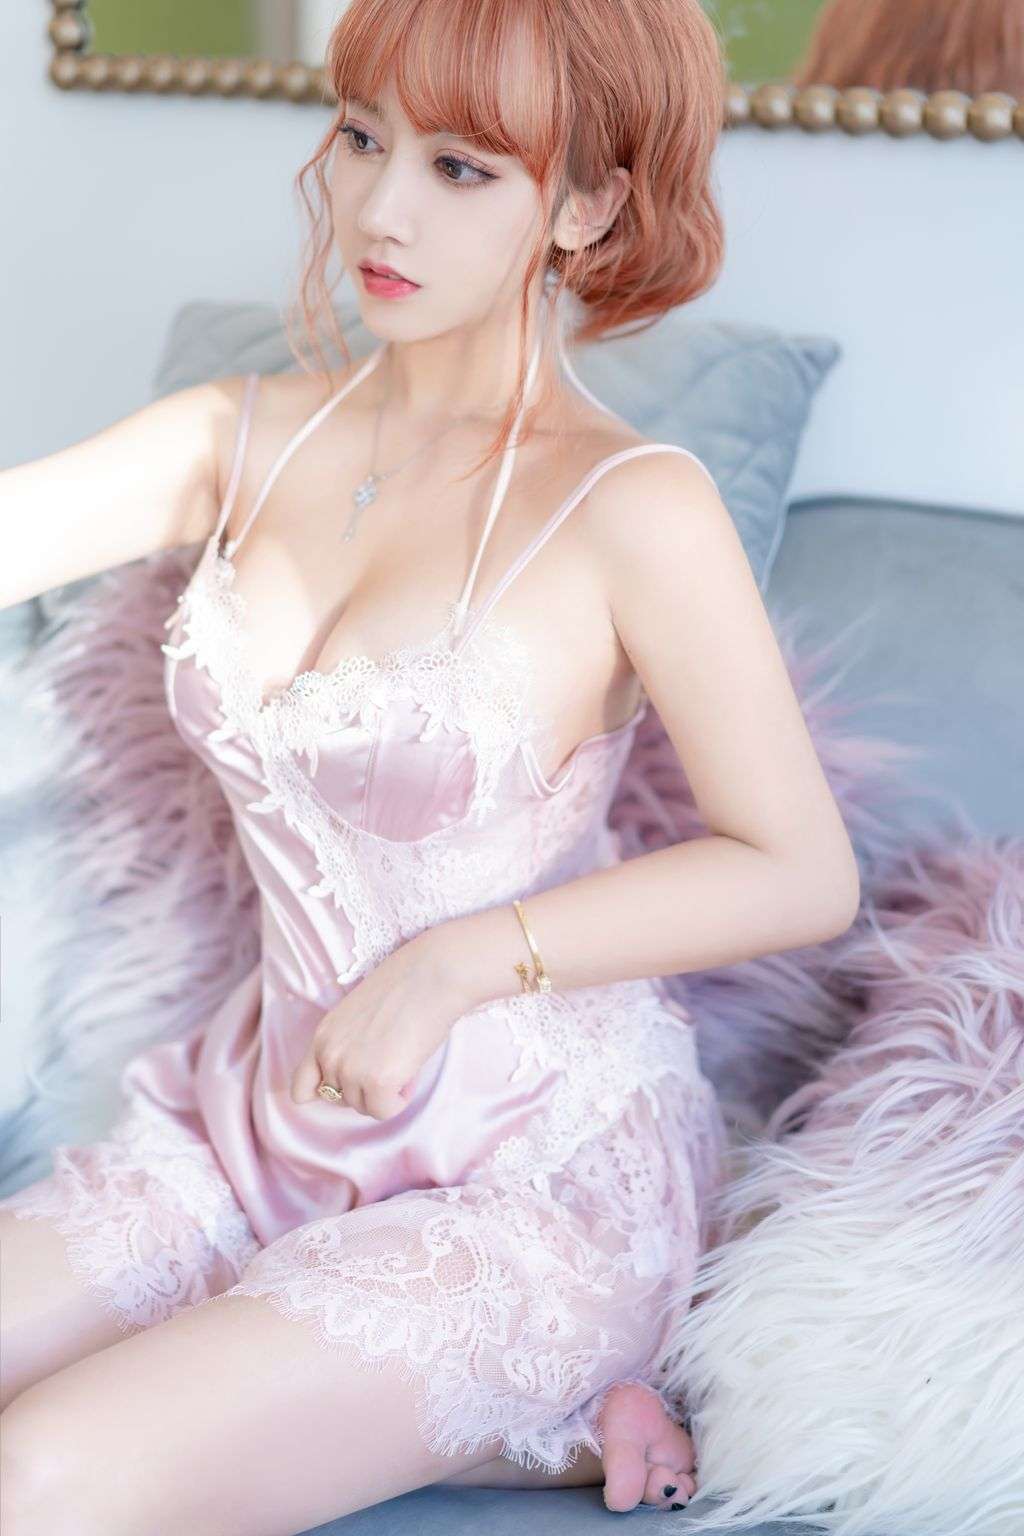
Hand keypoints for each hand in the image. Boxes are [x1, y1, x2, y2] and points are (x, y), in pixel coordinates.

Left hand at [290, 931, 466, 1121]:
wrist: (432, 975)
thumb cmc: (406, 987)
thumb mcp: (359, 1016)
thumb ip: (348, 1046)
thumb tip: (359, 1079)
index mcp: (322, 1035)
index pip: (301, 1087)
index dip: (328, 1091)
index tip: (353, 1081)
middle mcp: (329, 1055)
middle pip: (341, 1100)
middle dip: (366, 1087)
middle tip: (392, 1060)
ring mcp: (350, 1070)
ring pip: (364, 1107)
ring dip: (385, 1092)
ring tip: (404, 1059)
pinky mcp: (376, 1081)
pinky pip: (384, 1111)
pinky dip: (399, 1100)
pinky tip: (410, 1071)